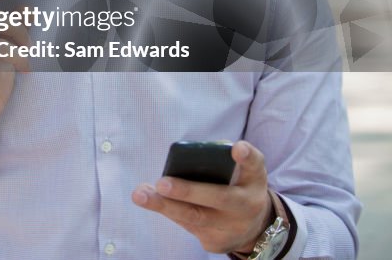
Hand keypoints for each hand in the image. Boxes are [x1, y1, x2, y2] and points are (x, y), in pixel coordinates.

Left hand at [131, 140, 272, 254]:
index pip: (254, 165)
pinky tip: (151, 201)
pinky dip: (168, 211)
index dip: (246, 157)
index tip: (237, 149)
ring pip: (195, 217)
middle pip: (218, 197)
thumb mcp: (242, 171)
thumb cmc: (237, 186)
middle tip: (161, 183)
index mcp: (254, 180)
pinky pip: (188, 226)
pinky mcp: (217, 243)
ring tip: (140, 195)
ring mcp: (233, 228)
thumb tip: (188, 155)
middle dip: (188, 191)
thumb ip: (221, 157)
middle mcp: (247, 206)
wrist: (253, 227)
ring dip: (165, 206)